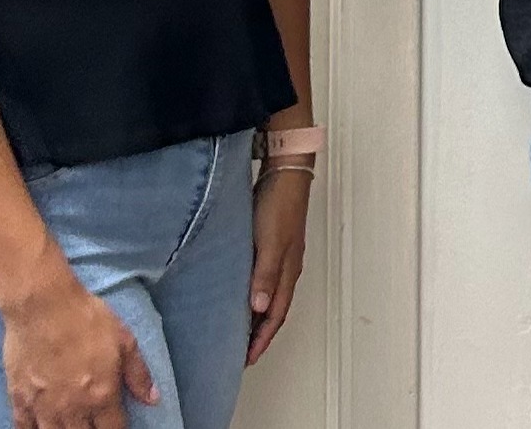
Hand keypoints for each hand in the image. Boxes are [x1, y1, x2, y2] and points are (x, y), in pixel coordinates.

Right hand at [1, 273, 155, 428]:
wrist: (43, 307)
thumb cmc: (87, 320)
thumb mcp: (125, 341)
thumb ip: (139, 374)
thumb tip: (153, 400)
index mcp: (101, 396)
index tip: (118, 426)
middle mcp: (72, 410)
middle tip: (94, 423)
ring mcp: (43, 408)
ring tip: (70, 425)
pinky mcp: (19, 400)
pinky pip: (23, 428)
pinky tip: (39, 428)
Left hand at [246, 166, 312, 364]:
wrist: (285, 172)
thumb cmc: (279, 204)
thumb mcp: (271, 241)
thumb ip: (265, 274)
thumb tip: (259, 309)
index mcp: (288, 271)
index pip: (275, 315)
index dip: (262, 339)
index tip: (248, 359)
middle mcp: (287, 268)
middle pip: (274, 310)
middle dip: (261, 334)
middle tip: (243, 353)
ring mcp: (281, 257)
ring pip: (270, 297)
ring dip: (258, 317)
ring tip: (241, 331)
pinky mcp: (272, 245)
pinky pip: (264, 281)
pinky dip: (255, 295)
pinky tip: (243, 294)